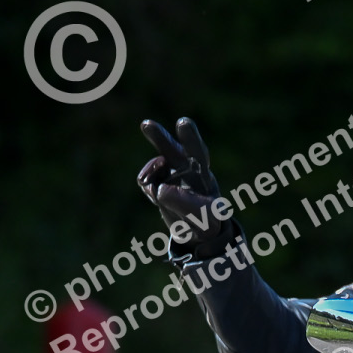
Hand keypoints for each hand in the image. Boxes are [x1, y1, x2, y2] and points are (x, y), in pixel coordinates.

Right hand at [137, 116, 231, 258]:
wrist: (196, 228)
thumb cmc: (208, 218)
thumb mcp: (205, 215)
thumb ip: (185, 203)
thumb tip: (160, 189)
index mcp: (202, 170)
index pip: (198, 150)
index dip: (190, 137)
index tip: (183, 123)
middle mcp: (184, 165)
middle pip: (170, 147)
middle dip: (159, 136)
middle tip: (146, 125)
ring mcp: (167, 170)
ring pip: (154, 166)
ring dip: (151, 178)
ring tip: (160, 196)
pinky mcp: (154, 179)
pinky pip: (145, 181)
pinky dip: (149, 191)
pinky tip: (158, 197)